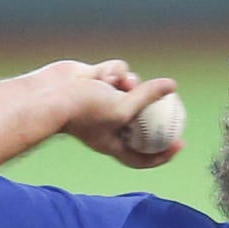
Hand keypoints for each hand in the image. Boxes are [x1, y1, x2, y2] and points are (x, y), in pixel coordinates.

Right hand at [39, 59, 183, 167]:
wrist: (48, 94)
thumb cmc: (82, 110)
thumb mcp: (122, 108)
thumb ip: (148, 97)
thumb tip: (172, 86)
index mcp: (114, 142)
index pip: (142, 156)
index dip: (162, 154)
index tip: (180, 144)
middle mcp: (109, 123)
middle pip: (141, 118)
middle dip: (153, 108)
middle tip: (173, 101)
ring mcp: (102, 100)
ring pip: (132, 87)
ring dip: (131, 83)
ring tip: (124, 82)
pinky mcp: (96, 79)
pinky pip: (117, 72)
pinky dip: (113, 71)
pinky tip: (103, 73)